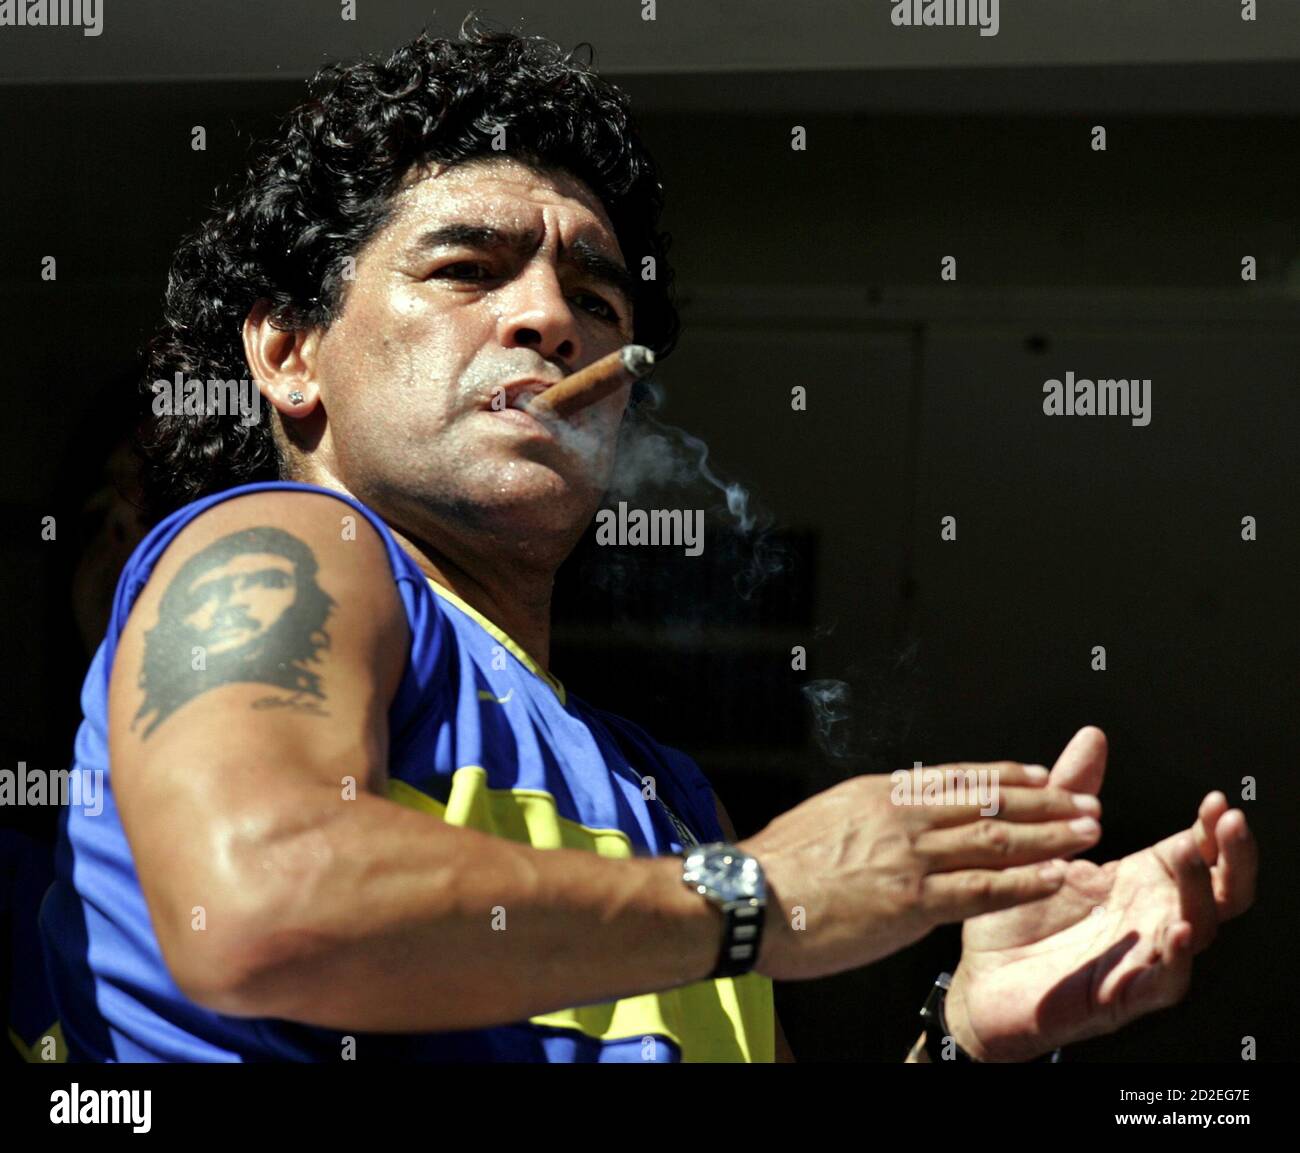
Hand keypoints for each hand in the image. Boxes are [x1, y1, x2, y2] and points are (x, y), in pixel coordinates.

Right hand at [740, 762, 1104, 981]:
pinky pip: (983, 888)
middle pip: (988, 802)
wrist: (746, 896)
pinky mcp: (912, 901)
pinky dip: (1026, 880)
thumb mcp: (823, 818)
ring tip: (1089, 830)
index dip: (1006, 775)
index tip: (1039, 772)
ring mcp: (910, 856)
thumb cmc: (773, 866)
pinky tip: (1058, 875)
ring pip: (997, 839)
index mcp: (879, 793)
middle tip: (1085, 798)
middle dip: (1044, 800)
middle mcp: (901, 816)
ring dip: (1050, 834)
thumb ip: (865, 815)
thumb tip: (888, 809)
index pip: (957, 778)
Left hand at [944, 727, 1257, 1060]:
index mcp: (1138, 882)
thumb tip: (1091, 739)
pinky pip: (1165, 980)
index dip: (1215, 829)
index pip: (1197, 852)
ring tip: (1187, 856)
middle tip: (1226, 823)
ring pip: (1197, 929)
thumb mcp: (1041, 843)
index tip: (1216, 801)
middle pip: (1220, 892)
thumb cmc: (1014, 918)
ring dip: (1199, 893)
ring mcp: (1142, 959)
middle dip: (1231, 856)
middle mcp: (1149, 919)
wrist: (980, 982)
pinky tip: (1174, 930)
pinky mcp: (1122, 995)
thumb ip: (1069, 792)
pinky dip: (1175, 957)